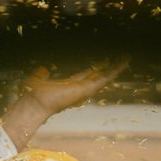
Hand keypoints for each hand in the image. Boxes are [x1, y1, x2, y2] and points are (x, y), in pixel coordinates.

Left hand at [0, 60, 127, 150]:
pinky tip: (123, 62)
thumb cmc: (34, 94)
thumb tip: (43, 69)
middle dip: (109, 67)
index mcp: (70, 85)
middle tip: (120, 58)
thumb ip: (42, 74)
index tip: (102, 62)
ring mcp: (85, 90)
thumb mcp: (38, 79)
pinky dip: (115, 70)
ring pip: (105, 76)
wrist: (35, 103)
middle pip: (98, 75)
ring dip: (116, 67)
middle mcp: (80, 88)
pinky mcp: (88, 89)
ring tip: (126, 57)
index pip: (86, 75)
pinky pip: (105, 78)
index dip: (94, 69)